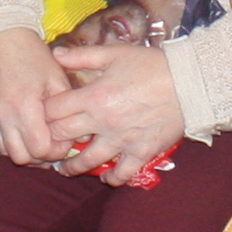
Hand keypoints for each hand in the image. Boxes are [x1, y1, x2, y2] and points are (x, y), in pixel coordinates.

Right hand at [0, 22, 73, 165]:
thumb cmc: (28, 53)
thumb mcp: (55, 75)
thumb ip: (66, 106)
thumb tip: (80, 133)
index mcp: (24, 105)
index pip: (41, 148)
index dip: (57, 150)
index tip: (64, 140)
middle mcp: (2, 115)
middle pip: (22, 157)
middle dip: (40, 156)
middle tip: (51, 143)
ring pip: (5, 152)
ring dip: (22, 151)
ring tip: (34, 139)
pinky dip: (5, 144)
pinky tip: (17, 134)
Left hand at [41, 35, 185, 183]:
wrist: (190, 82)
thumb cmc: (151, 65)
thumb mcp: (115, 54)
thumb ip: (83, 56)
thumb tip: (55, 54)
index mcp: (94, 96)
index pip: (54, 111)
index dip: (43, 114)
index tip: (41, 117)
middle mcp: (104, 121)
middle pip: (64, 136)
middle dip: (52, 140)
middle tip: (47, 144)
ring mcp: (122, 140)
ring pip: (88, 161)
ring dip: (72, 167)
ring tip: (66, 169)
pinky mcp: (141, 152)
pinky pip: (122, 173)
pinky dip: (112, 178)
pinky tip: (107, 177)